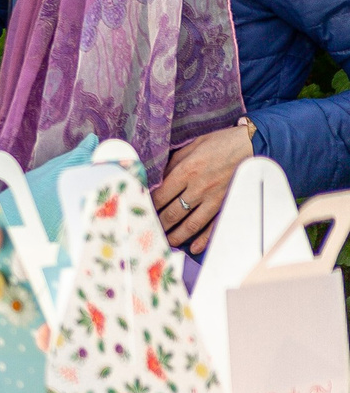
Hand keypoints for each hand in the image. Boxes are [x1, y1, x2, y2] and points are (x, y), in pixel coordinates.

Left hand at [158, 124, 255, 253]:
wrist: (252, 145)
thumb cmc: (220, 143)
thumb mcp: (191, 147)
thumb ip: (174, 164)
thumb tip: (158, 178)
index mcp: (186, 171)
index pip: (161, 195)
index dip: (149, 206)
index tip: (142, 211)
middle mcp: (198, 188)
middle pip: (172, 213)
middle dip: (158, 224)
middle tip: (149, 230)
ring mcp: (214, 199)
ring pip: (190, 224)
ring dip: (176, 236)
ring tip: (166, 241)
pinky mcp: (227, 205)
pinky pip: (214, 227)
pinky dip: (203, 240)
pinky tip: (194, 248)